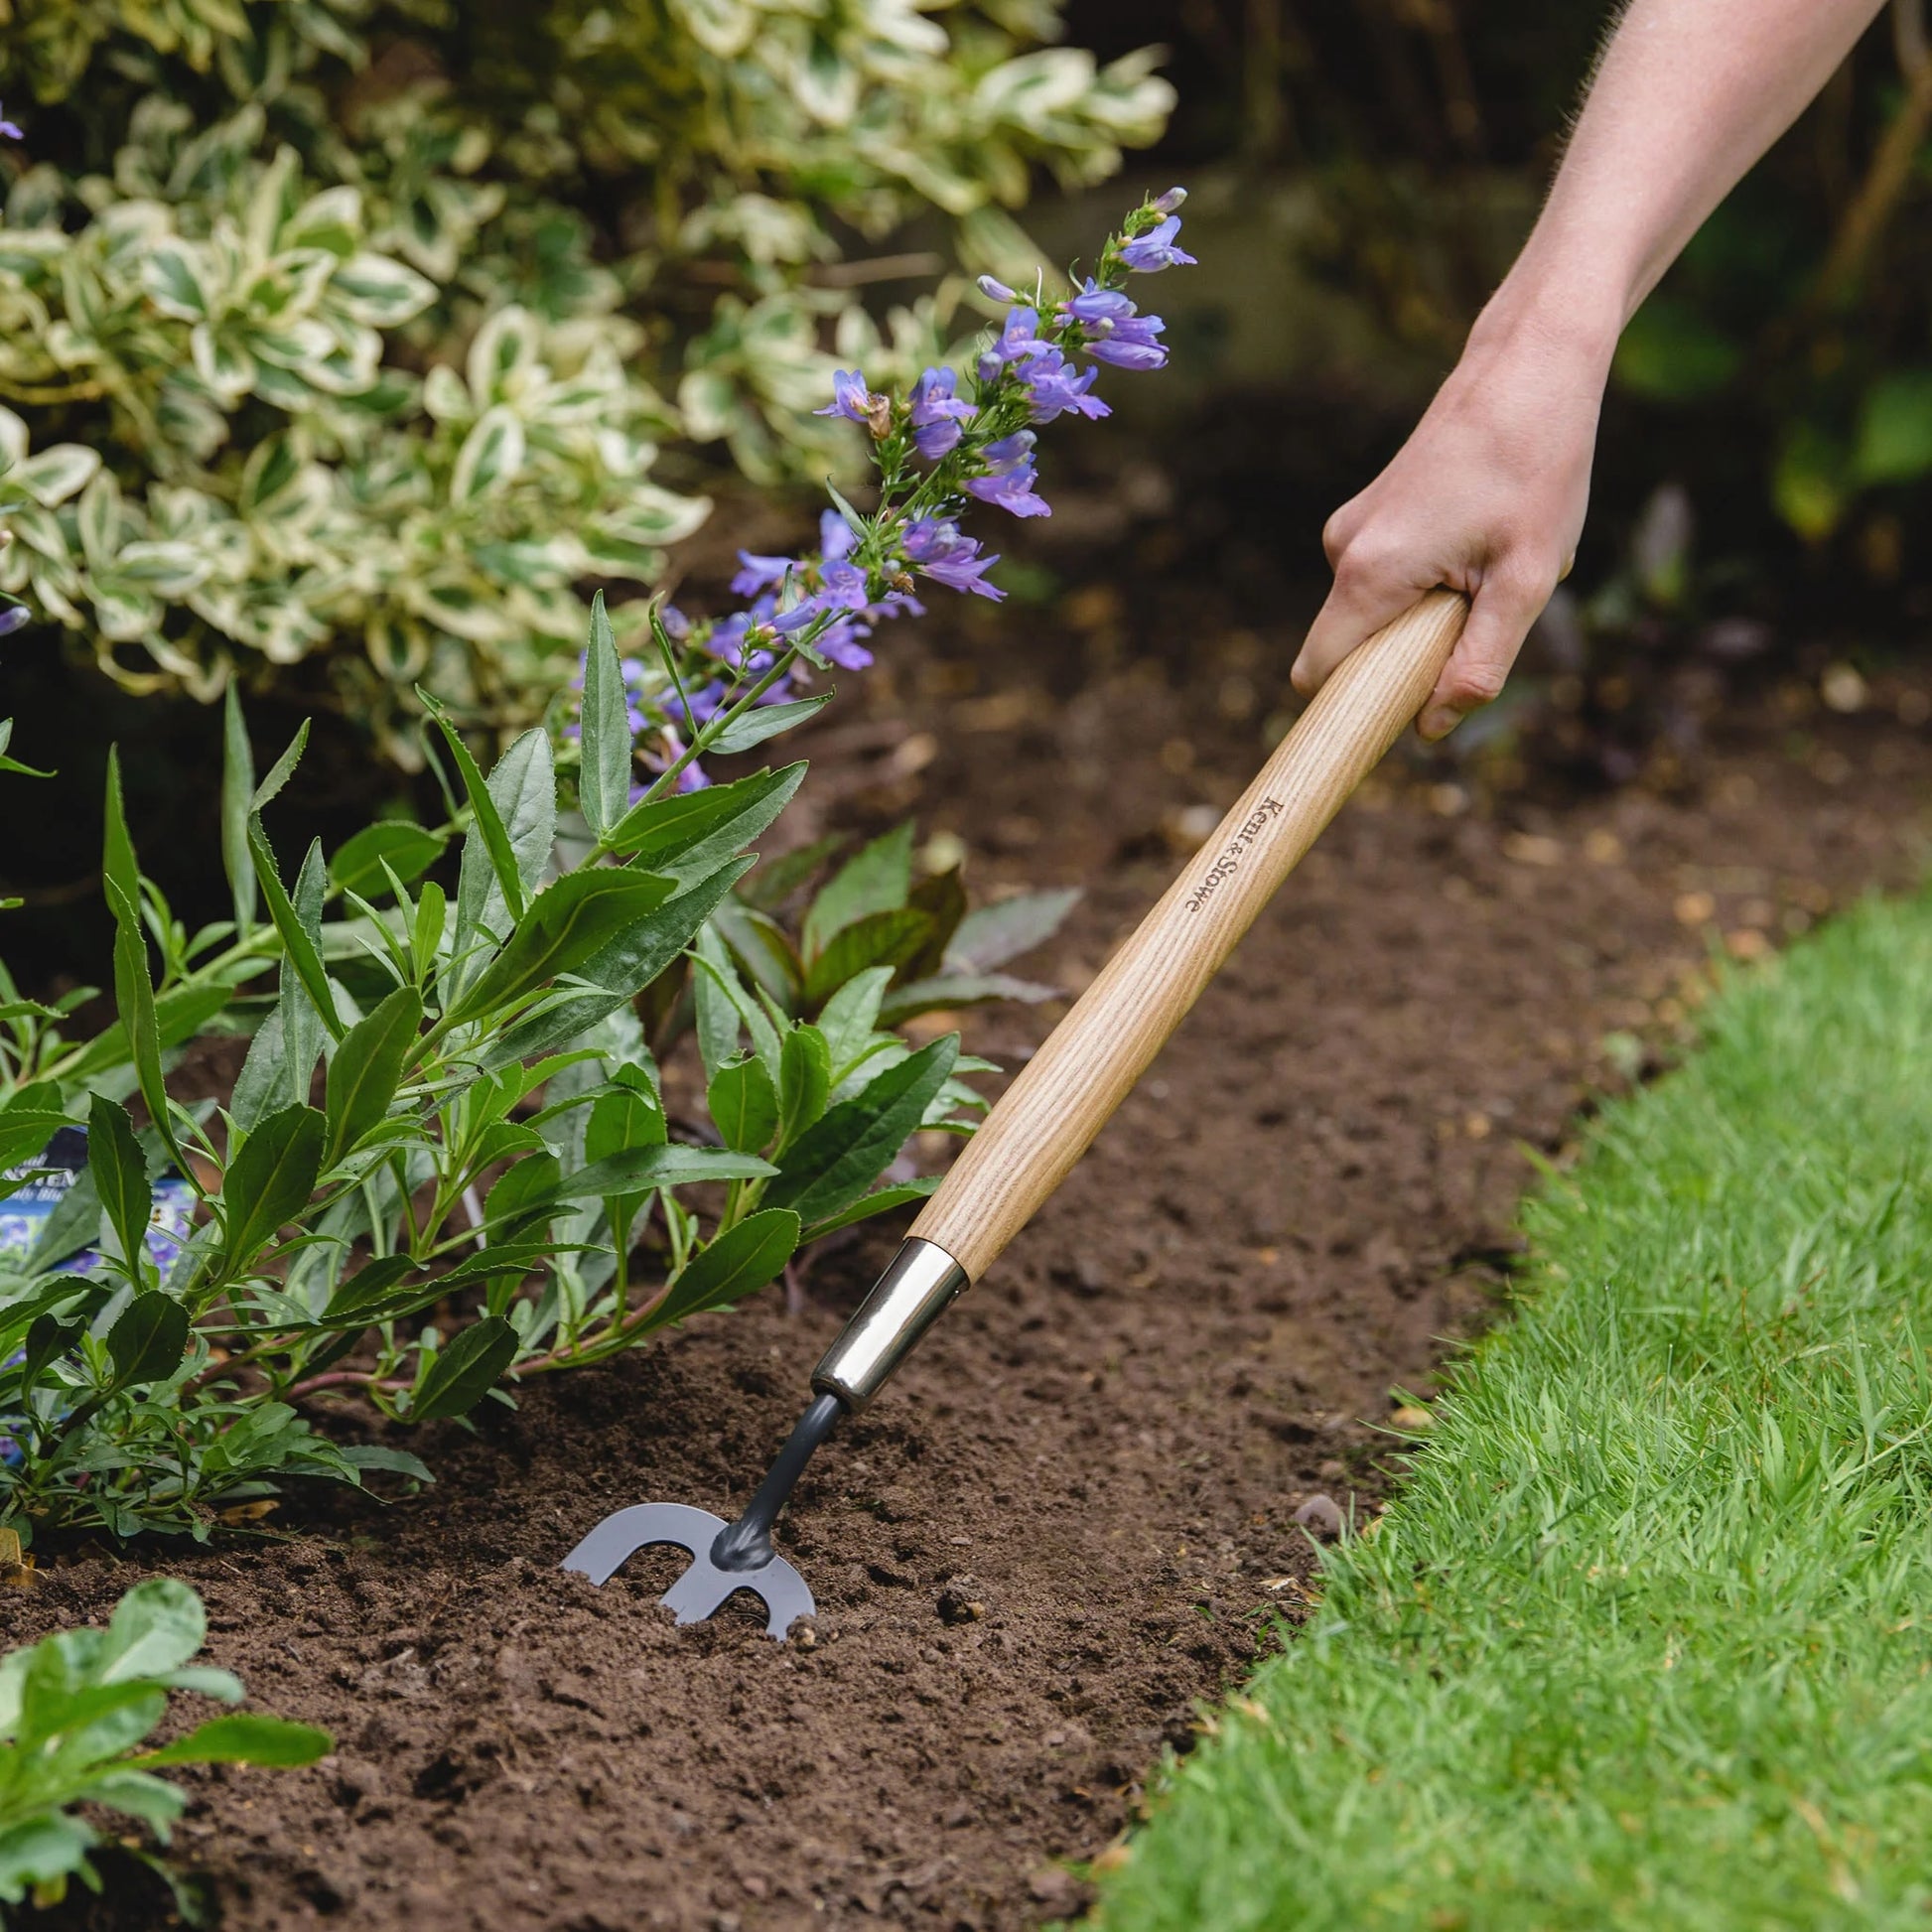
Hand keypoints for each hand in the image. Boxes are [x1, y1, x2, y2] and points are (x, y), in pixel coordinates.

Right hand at [1290, 302, 1613, 740]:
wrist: (1530, 364)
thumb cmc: (1536, 466)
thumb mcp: (1525, 581)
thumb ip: (1479, 663)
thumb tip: (1432, 729)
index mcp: (1369, 573)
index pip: (1318, 677)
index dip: (1347, 713)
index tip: (1389, 726)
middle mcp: (1342, 550)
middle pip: (1349, 650)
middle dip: (1403, 661)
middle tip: (1477, 625)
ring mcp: (1351, 528)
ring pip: (1370, 614)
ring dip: (1424, 617)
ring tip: (1488, 566)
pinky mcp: (1368, 513)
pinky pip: (1382, 581)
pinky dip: (1424, 585)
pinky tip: (1478, 542)